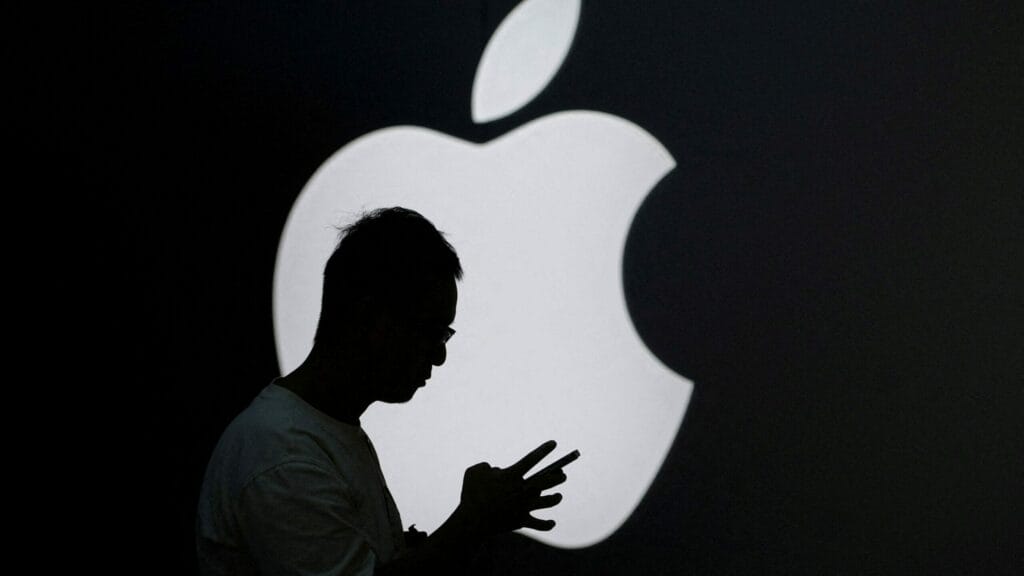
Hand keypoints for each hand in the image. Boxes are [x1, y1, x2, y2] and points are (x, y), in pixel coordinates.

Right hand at [454, 440, 576, 533]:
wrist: (471, 522)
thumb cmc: (470, 494)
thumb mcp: (474, 472)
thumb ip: (486, 466)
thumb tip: (497, 471)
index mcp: (511, 476)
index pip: (532, 459)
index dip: (544, 450)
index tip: (554, 443)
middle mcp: (521, 490)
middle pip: (546, 480)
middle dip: (557, 476)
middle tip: (562, 473)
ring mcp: (523, 507)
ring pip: (547, 502)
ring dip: (555, 498)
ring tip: (558, 496)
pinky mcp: (521, 522)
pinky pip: (539, 524)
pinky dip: (546, 524)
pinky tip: (552, 522)